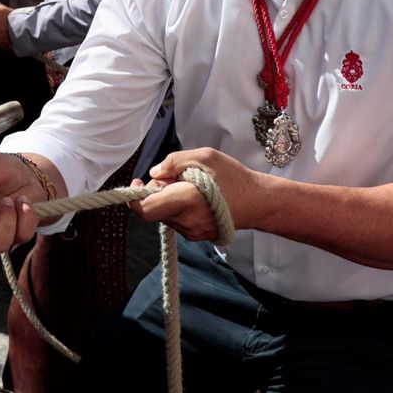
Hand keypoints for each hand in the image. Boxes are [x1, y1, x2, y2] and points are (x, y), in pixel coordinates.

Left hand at [131, 148, 256, 241]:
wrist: (258, 203)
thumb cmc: (233, 177)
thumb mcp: (204, 157)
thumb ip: (173, 162)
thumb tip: (153, 174)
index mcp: (186, 201)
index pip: (146, 209)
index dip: (134, 197)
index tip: (138, 182)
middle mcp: (186, 221)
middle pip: (153, 210)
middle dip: (155, 192)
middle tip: (173, 177)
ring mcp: (191, 232)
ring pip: (164, 216)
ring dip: (166, 200)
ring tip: (189, 186)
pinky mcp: (196, 236)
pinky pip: (176, 221)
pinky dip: (177, 208)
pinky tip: (195, 198)